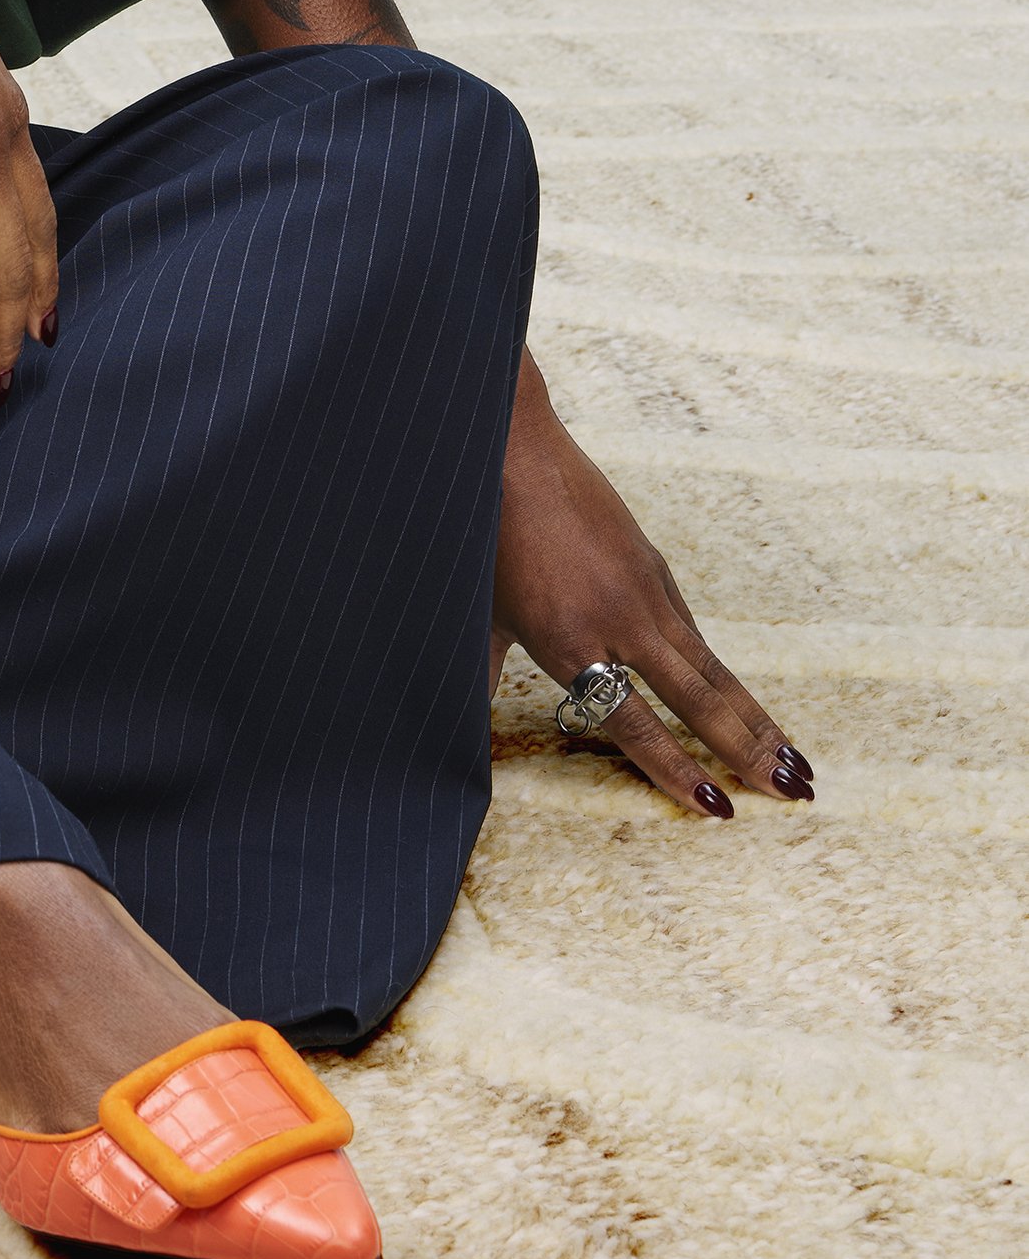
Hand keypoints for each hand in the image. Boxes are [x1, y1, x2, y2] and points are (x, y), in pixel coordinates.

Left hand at [494, 356, 814, 814]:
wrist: (513, 449)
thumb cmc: (486, 534)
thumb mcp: (480, 615)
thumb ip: (482, 676)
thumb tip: (463, 734)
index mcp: (569, 640)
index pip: (634, 724)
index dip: (676, 771)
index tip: (719, 809)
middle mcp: (618, 619)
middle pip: (696, 698)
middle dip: (747, 751)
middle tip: (794, 792)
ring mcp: (644, 590)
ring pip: (709, 666)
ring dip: (754, 717)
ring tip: (795, 760)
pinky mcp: (655, 567)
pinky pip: (691, 632)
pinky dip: (720, 672)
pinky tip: (741, 703)